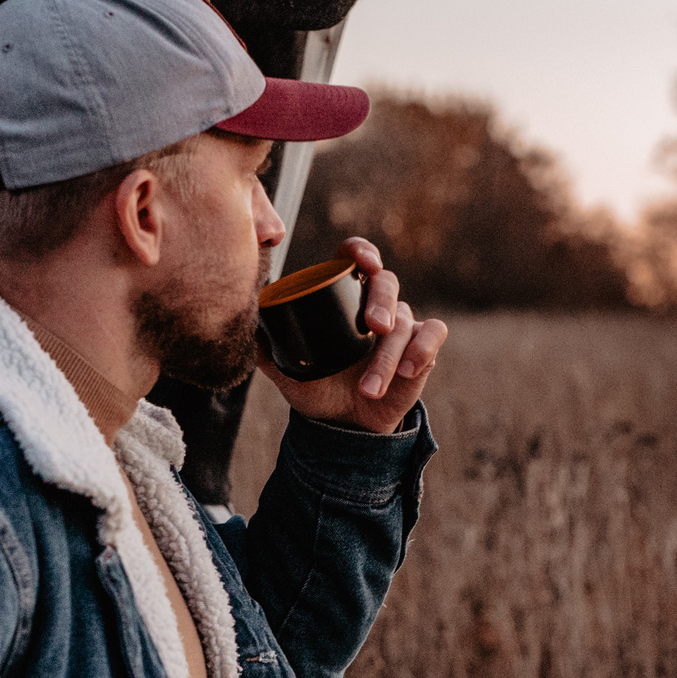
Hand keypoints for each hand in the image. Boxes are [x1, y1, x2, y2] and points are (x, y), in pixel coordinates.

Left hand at [261, 238, 447, 434]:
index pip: (354, 258)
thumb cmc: (317, 388)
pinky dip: (422, 349)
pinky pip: (433, 335)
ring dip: (387, 357)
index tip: (362, 261)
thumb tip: (243, 325)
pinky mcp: (422, 349)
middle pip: (386, 282)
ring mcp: (400, 325)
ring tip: (368, 387)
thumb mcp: (286, 369)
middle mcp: (373, 304)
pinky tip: (408, 371)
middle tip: (374, 327)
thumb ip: (265, 346)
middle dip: (381, 302)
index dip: (361, 251)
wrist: (342, 426)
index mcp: (342, 297)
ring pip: (404, 321)